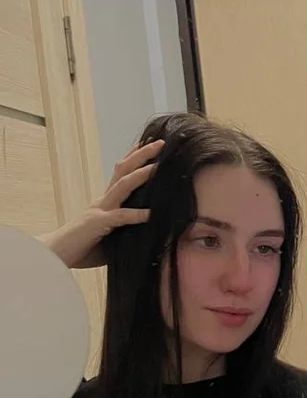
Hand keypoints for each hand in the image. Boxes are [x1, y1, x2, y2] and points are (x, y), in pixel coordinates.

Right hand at [41, 140, 162, 268]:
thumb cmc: (83, 247)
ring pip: (122, 186)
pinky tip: (150, 214)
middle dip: (142, 155)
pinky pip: (120, 217)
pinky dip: (136, 215)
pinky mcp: (98, 224)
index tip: (151, 144)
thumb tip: (149, 231)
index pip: (122, 173)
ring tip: (157, 166)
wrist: (54, 255)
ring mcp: (100, 210)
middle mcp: (104, 201)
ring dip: (140, 175)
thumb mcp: (110, 235)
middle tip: (160, 142)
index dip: (135, 157)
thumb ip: (126, 229)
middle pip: (124, 170)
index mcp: (107, 201)